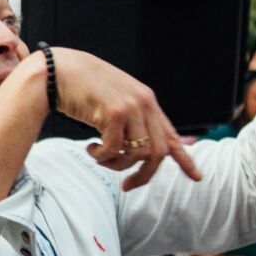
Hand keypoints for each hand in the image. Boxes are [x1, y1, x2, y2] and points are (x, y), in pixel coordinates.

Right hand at [48, 47, 200, 190]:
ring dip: (116, 165)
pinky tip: (90, 148)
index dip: (185, 159)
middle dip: (144, 175)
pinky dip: (102, 156)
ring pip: (137, 154)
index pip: (171, 135)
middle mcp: (144, 104)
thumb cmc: (81, 87)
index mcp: (147, 101)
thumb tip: (134, 148)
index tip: (197, 177)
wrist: (58, 69)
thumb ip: (128, 118)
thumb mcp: (113, 100)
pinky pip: (114, 149)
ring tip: (100, 158)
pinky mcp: (113, 113)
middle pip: (158, 153)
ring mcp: (131, 108)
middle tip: (127, 186)